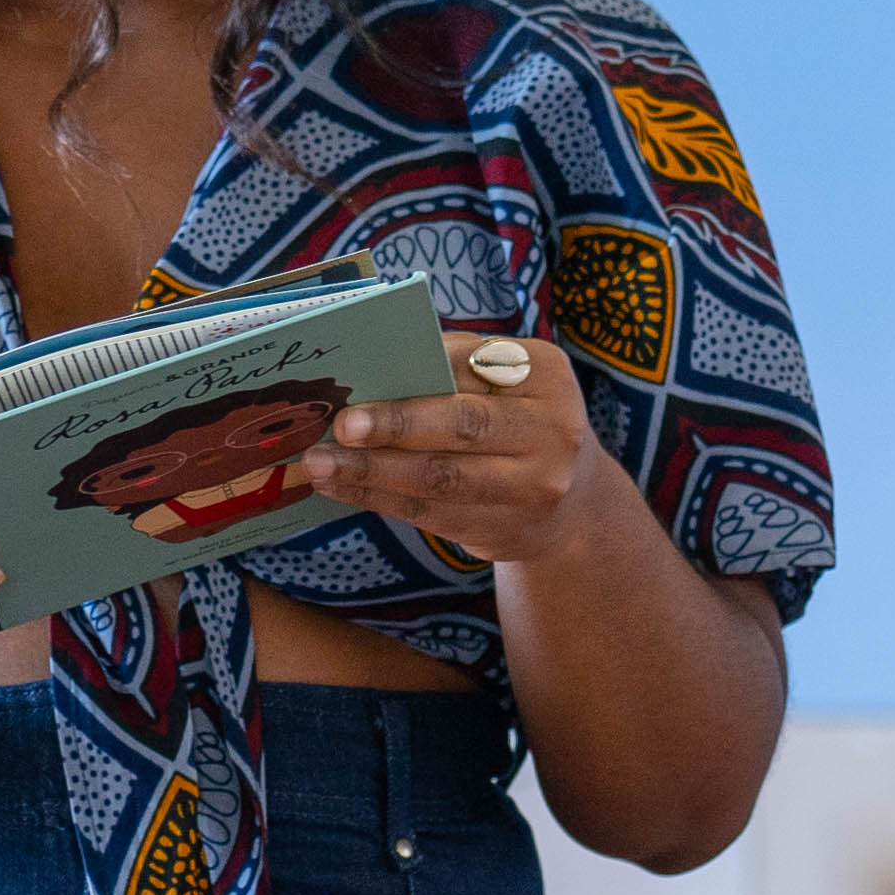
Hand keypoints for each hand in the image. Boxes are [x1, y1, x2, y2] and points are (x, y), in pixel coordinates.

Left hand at [293, 334, 615, 566]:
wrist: (574, 504)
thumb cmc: (518, 423)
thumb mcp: (509, 383)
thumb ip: (455, 368)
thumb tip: (370, 364)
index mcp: (546, 374)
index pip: (473, 364)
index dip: (417, 368)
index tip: (364, 371)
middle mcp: (551, 430)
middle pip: (462, 425)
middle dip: (395, 425)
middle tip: (341, 424)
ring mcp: (533, 487)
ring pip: (441, 478)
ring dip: (371, 472)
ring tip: (321, 463)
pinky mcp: (505, 530)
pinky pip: (431, 515)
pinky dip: (378, 500)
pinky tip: (340, 489)